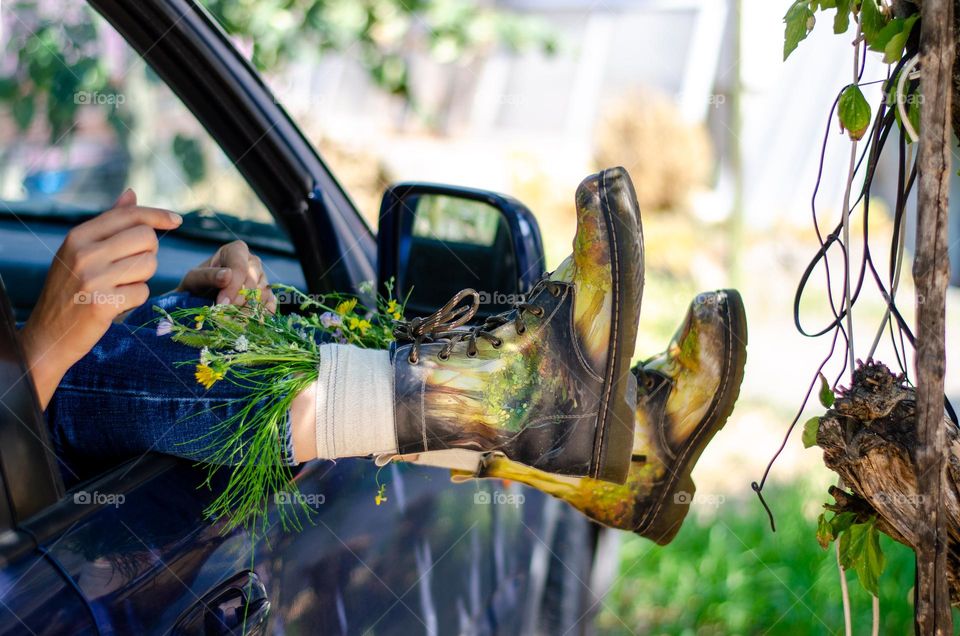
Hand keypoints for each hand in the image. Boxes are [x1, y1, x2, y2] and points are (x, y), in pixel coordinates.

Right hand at [20, 189, 181, 407]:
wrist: (48, 335)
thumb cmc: (70, 290)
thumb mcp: (81, 252)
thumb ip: (109, 223)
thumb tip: (132, 193)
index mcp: (78, 236)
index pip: (128, 215)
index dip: (158, 215)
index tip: (178, 220)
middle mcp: (83, 254)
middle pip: (146, 238)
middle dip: (149, 253)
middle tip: (132, 268)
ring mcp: (92, 279)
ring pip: (148, 265)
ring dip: (142, 278)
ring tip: (119, 287)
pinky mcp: (102, 304)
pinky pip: (142, 292)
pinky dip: (136, 299)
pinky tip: (116, 304)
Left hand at [177, 240, 275, 312]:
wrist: (202, 301)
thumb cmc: (197, 286)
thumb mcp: (194, 279)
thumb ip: (208, 276)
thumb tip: (227, 275)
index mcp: (236, 251)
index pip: (240, 267)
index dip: (233, 286)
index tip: (222, 303)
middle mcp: (253, 262)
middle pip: (253, 281)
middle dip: (238, 301)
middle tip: (224, 316)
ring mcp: (262, 279)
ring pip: (263, 294)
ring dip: (248, 311)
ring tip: (231, 321)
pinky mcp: (267, 295)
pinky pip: (270, 304)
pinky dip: (261, 315)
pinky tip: (248, 321)